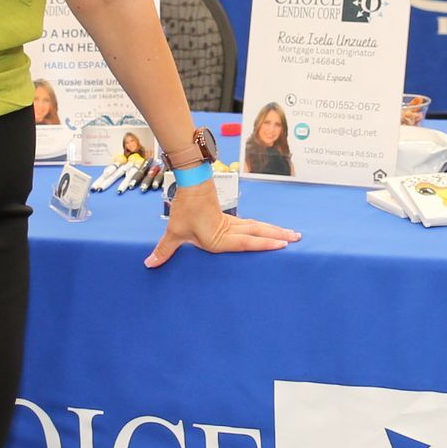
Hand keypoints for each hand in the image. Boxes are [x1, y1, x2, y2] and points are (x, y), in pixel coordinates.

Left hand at [144, 181, 299, 268]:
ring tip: (292, 234)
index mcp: (219, 238)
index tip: (282, 244)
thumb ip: (165, 250)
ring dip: (275, 231)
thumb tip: (149, 264)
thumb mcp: (174, 232)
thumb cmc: (185, 209)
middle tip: (298, 238)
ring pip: (258, 228)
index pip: (246, 242)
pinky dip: (264, 229)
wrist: (191, 183)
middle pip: (259, 233)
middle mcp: (229, 231)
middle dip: (278, 236)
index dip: (265, 243)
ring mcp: (232, 224)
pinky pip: (252, 225)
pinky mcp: (230, 219)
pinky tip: (271, 231)